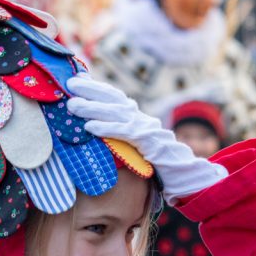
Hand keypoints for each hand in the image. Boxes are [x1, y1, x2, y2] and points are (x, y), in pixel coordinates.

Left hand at [65, 75, 228, 202]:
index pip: (115, 97)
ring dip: (92, 108)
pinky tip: (90, 127)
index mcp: (138, 118)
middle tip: (69, 84)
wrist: (186, 174)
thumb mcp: (137, 147)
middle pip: (113, 99)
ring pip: (116, 113)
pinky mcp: (149, 142)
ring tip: (72, 105)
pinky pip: (125, 133)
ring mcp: (146, 129)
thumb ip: (121, 137)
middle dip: (91, 90)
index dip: (96, 87)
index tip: (76, 81)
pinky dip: (106, 128)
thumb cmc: (159, 164)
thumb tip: (95, 132)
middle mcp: (142, 118)